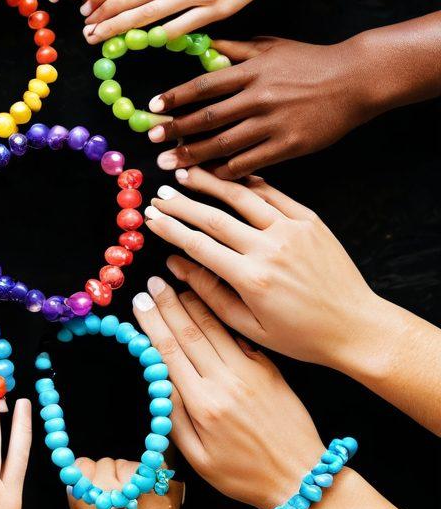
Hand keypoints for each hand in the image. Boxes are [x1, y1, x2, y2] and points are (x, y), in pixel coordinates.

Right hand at [68, 458, 182, 508]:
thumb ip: (81, 494)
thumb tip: (87, 472)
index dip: (91, 475)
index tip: (99, 486)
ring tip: (138, 503)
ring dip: (134, 477)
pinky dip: (156, 477)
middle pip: (108, 462)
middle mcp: (106, 485)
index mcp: (83, 494)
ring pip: (131, 464)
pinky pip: (156, 466)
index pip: (82, 464)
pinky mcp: (160, 485)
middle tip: (121, 500)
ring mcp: (135, 483)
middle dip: (114, 476)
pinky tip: (152, 496)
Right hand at [131, 280, 324, 508]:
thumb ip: (174, 420)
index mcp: (204, 404)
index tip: (139, 301)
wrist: (303, 478)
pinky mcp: (269, 370)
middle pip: (189, 332)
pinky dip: (222, 316)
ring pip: (215, 328)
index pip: (169, 352)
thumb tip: (158, 383)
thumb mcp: (199, 460)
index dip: (152, 323)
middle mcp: (226, 381)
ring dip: (193, 302)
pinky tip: (211, 302)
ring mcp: (250, 372)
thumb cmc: (246, 476)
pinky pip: (239, 336)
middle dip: (168, 303)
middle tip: (153, 282)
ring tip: (177, 282)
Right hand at [143, 168, 380, 371]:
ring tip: (188, 173)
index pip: (198, 245)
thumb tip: (176, 266)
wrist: (357, 326)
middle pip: (214, 217)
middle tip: (160, 193)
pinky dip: (250, 183)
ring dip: (211, 183)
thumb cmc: (302, 335)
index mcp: (251, 278)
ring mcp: (293, 231)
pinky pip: (274, 195)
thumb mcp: (249, 326)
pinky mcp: (311, 223)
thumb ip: (210, 293)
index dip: (170, 229)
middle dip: (181, 203)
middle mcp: (270, 249)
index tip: (151, 218)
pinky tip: (232, 177)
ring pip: (242, 197)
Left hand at [146, 37, 376, 178]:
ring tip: (169, 163)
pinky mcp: (289, 145)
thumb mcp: (271, 46)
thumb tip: (202, 43)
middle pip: (207, 117)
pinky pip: (249, 162)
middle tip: (151, 139)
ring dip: (192, 155)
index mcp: (252, 71)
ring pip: (223, 144)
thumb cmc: (310, 61)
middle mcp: (259, 97)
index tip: (153, 107)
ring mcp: (274, 123)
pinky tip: (207, 175)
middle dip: (174, 130)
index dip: (175, 97)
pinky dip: (225, 170)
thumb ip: (235, 48)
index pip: (203, 85)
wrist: (356, 79)